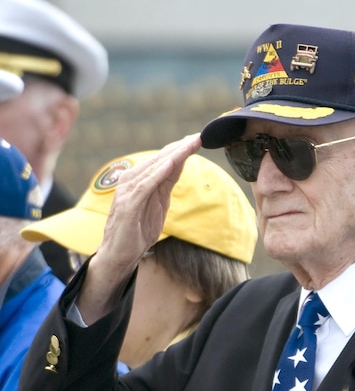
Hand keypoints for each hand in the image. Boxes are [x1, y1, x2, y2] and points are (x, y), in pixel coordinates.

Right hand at [78, 134, 201, 323]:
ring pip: (154, 168)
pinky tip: (171, 164)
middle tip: (197, 137)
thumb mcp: (158, 204)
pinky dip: (158, 173)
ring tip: (188, 145)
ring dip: (172, 155)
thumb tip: (178, 165)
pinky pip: (145, 184)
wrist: (120, 254)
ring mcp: (128, 192)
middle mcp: (132, 182)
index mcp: (140, 181)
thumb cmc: (138, 230)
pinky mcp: (127, 204)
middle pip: (159, 160)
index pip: (163, 162)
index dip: (180, 150)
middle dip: (179, 148)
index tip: (197, 140)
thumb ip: (165, 185)